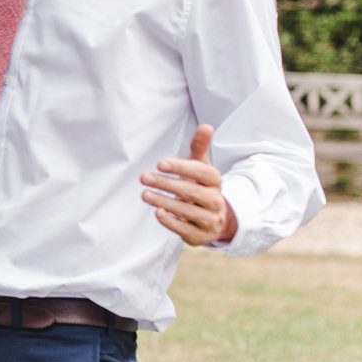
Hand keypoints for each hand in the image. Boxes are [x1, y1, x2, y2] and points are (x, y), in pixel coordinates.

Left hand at [140, 124, 238, 245]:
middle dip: (167, 184)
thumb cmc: (201, 187)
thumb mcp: (202, 168)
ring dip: (164, 202)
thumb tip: (206, 126)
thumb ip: (200, 148)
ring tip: (145, 194)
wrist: (217, 219)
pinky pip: (186, 229)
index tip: (160, 163)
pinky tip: (158, 212)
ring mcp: (210, 220)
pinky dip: (172, 221)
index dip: (182, 167)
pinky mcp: (200, 236)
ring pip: (187, 211)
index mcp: (215, 182)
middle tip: (144, 178)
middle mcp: (216, 201)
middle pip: (192, 192)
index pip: (203, 173)